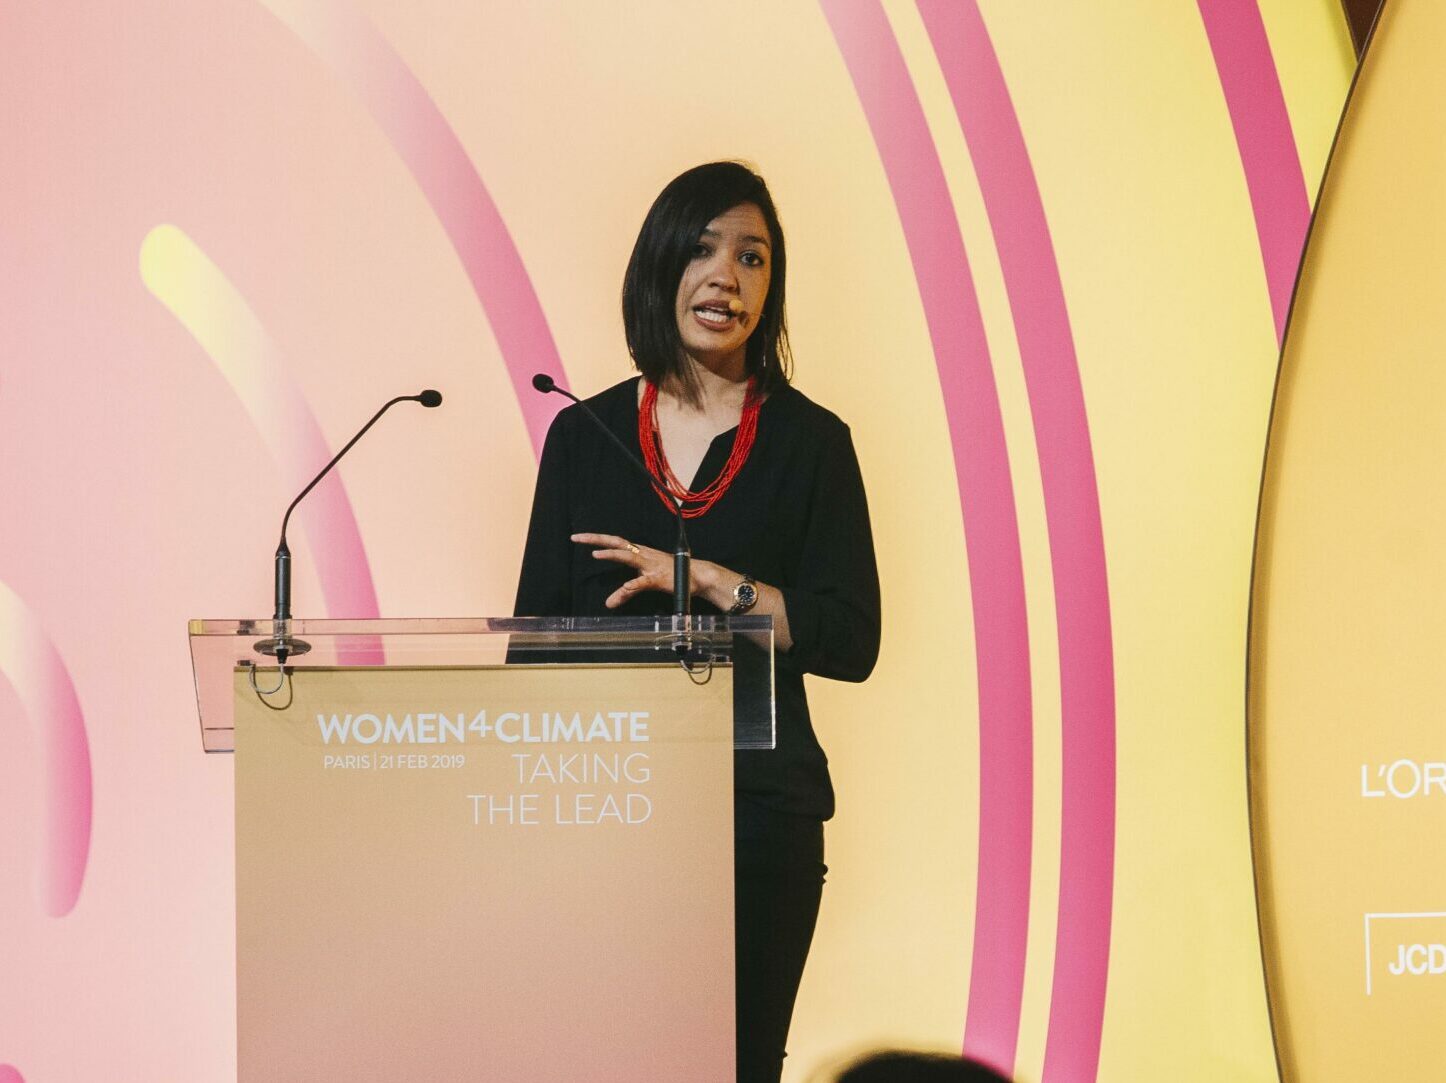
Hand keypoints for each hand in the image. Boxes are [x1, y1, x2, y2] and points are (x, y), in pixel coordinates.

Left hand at [571, 533, 696, 608]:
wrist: (697, 577)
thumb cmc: (671, 576)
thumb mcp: (645, 583)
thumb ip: (626, 592)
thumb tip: (608, 603)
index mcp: (638, 553)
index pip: (614, 542)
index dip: (596, 539)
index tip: (577, 537)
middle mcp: (642, 554)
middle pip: (617, 542)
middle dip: (596, 539)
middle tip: (576, 537)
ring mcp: (650, 565)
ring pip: (629, 557)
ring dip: (613, 554)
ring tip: (595, 554)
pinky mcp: (658, 579)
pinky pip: (643, 582)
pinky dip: (633, 584)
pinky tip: (625, 587)